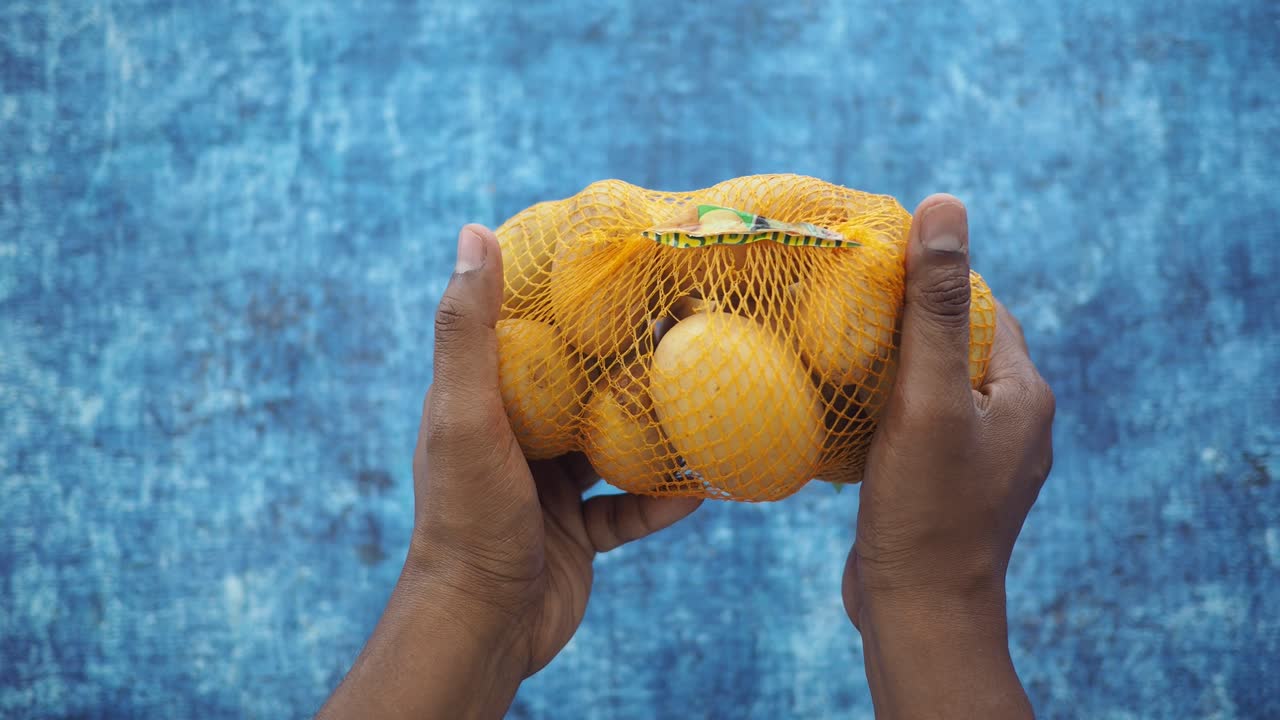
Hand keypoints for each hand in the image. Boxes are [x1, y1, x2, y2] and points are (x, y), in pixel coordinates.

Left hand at [318, 225, 700, 719]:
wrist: (483, 624)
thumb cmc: (468, 513)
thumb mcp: (464, 413)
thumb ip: (468, 330)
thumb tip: (472, 231)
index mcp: (483, 403)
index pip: (527, 337)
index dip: (567, 304)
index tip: (618, 271)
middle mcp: (515, 441)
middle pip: (579, 390)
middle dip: (626, 364)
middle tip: (683, 329)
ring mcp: (546, 490)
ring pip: (611, 449)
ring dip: (653, 431)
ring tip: (705, 398)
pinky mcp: (576, 535)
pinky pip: (627, 511)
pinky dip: (661, 501)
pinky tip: (705, 486)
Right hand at [843, 195, 1053, 718]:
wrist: (918, 612)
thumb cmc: (925, 506)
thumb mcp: (929, 397)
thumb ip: (936, 307)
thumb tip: (946, 206)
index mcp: (1025, 392)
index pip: (981, 306)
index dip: (929, 282)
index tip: (869, 273)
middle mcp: (1013, 421)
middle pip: (954, 345)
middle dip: (902, 325)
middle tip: (837, 312)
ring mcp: (979, 458)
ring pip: (930, 387)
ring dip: (888, 370)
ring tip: (831, 356)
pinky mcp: (943, 485)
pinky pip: (914, 425)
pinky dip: (881, 411)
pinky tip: (840, 410)